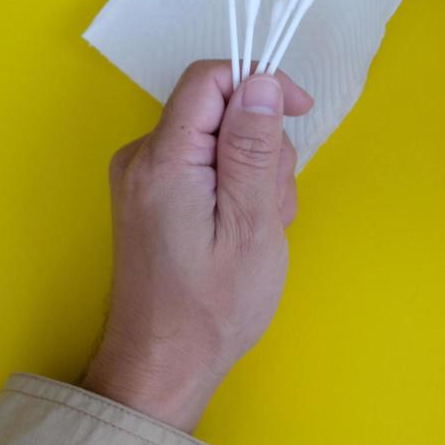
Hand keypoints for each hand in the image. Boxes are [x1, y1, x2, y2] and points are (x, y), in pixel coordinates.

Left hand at [82, 61, 311, 430]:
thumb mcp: (250, 224)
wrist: (164, 365)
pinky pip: (208, 164)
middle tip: (274, 204)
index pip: (210, 79)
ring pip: (220, 138)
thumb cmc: (213, 306)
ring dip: (256, 173)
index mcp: (163, 159)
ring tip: (260, 228)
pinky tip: (244, 231)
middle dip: (263, 145)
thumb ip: (253, 149)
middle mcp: (143, 158)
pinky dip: (237, 188)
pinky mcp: (154, 195)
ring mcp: (146, 177)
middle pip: (220, 109)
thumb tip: (260, 81)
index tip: (300, 112)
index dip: (261, 82)